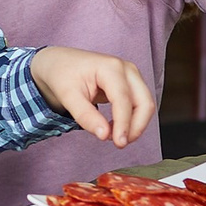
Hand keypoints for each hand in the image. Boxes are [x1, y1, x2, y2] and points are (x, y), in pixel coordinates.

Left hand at [30, 47, 155, 147]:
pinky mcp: (130, 84)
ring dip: (134, 125)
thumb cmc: (62, 75)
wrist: (59, 62)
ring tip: (112, 135)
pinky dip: (132, 120)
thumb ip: (86, 116)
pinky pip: (139, 105)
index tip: (118, 143)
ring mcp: (131, 76)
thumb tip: (104, 135)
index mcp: (111, 67)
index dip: (123, 124)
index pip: (123, 100)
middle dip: (136, 127)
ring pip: (146, 105)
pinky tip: (114, 127)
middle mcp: (126, 69)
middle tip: (119, 143)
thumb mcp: (68, 96)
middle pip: (144, 103)